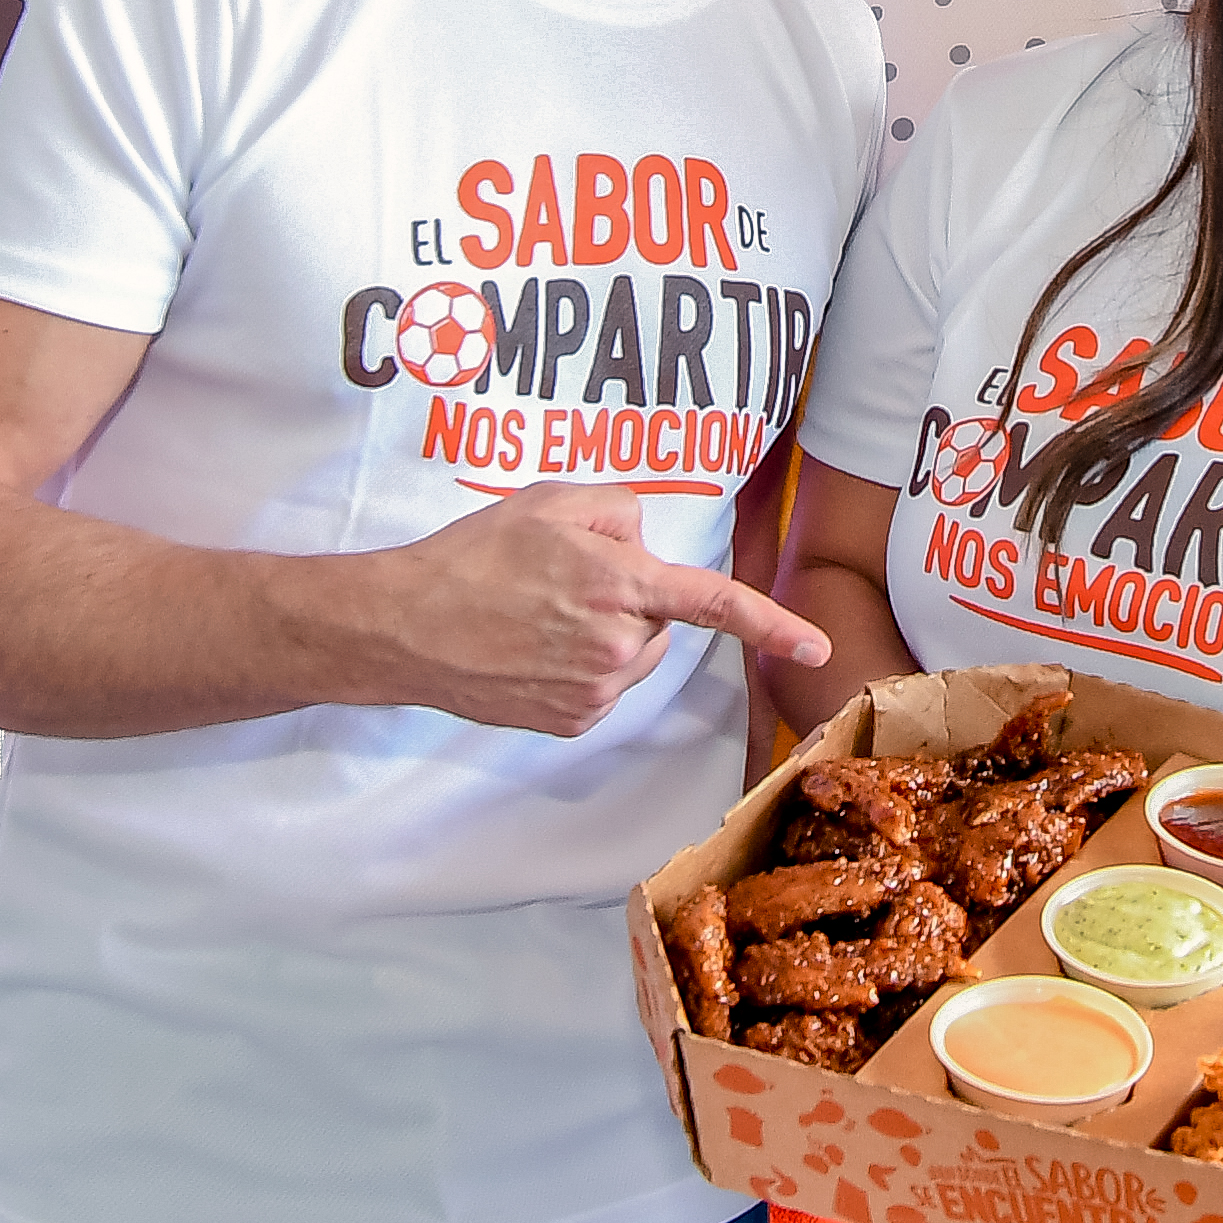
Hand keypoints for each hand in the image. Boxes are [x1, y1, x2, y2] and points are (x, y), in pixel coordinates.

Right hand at [333, 484, 827, 737]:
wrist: (405, 626)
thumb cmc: (472, 556)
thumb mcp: (547, 501)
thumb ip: (615, 510)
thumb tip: (643, 542)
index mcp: (618, 583)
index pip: (714, 604)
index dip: (772, 624)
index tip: (817, 648)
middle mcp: (615, 644)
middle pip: (661, 622)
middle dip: (632, 601)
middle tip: (563, 582)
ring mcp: (593, 691)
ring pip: (634, 657)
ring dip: (607, 636)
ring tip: (540, 616)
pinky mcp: (570, 721)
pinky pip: (602, 688)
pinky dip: (580, 668)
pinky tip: (531, 650)